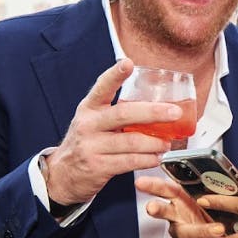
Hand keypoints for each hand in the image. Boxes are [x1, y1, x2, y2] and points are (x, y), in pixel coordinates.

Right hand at [43, 58, 182, 204]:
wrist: (63, 174)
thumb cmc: (87, 143)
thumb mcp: (93, 121)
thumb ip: (117, 112)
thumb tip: (157, 107)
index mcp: (89, 108)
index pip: (102, 87)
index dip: (115, 74)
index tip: (128, 63)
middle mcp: (89, 124)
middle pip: (124, 114)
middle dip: (153, 112)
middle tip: (174, 112)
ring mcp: (92, 146)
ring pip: (131, 141)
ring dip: (154, 142)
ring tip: (166, 143)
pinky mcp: (98, 166)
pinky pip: (129, 161)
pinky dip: (147, 159)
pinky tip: (155, 158)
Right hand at [135, 175, 237, 237]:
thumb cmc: (219, 216)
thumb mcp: (221, 197)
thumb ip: (225, 184)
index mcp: (182, 200)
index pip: (165, 190)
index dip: (152, 186)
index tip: (141, 183)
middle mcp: (178, 217)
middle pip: (165, 212)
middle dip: (157, 209)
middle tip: (152, 207)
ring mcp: (184, 236)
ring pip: (186, 233)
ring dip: (202, 230)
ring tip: (219, 228)